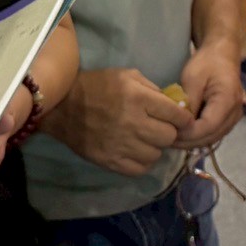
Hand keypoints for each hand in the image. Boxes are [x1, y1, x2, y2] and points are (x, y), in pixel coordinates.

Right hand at [44, 68, 185, 177]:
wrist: (62, 106)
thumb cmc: (96, 86)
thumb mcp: (126, 76)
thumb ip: (152, 89)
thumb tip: (174, 104)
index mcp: (138, 98)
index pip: (177, 115)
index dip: (183, 118)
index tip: (180, 118)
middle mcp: (133, 123)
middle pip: (169, 137)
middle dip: (168, 131)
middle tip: (159, 127)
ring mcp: (122, 145)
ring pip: (156, 155)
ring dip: (154, 147)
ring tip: (144, 139)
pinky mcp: (111, 161)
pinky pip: (140, 169)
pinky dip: (141, 161)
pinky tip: (135, 151)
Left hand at [175, 43, 244, 151]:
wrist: (222, 55)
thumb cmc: (207, 63)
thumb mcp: (192, 78)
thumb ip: (188, 102)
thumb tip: (180, 125)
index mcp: (228, 100)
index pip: (208, 126)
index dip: (188, 133)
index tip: (169, 132)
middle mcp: (235, 113)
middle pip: (211, 136)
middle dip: (188, 141)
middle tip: (165, 139)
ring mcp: (234, 118)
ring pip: (212, 139)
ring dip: (192, 142)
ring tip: (171, 138)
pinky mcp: (228, 120)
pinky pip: (213, 134)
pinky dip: (198, 137)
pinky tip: (182, 134)